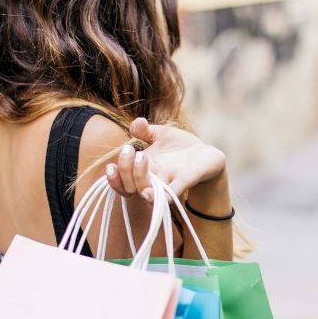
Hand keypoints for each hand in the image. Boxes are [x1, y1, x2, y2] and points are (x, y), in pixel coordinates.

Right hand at [105, 118, 226, 201]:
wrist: (206, 155)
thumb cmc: (180, 147)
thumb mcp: (161, 134)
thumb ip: (146, 130)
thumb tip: (136, 123)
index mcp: (143, 168)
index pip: (121, 180)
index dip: (113, 178)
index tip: (111, 166)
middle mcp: (152, 179)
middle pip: (129, 187)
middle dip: (125, 169)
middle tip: (131, 150)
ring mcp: (167, 182)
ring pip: (146, 191)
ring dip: (139, 178)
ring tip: (142, 157)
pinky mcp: (184, 182)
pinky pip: (170, 194)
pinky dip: (161, 196)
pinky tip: (152, 193)